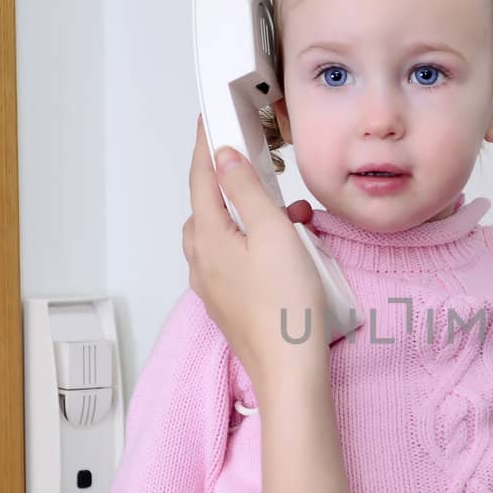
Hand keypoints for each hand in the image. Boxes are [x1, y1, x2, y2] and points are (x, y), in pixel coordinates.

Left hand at [183, 117, 328, 402]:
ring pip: (222, 236)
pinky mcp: (229, 305)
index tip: (208, 121)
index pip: (201, 178)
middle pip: (207, 208)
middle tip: (261, 172)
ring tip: (291, 219)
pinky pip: (234, 262)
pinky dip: (253, 246)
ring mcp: (213, 287)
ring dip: (249, 219)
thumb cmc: (286, 307)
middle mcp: (202, 262)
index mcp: (208, 238)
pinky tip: (284, 253)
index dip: (205, 146)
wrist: (289, 370)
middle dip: (232, 185)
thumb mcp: (274, 234)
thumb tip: (225, 158)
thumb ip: (248, 192)